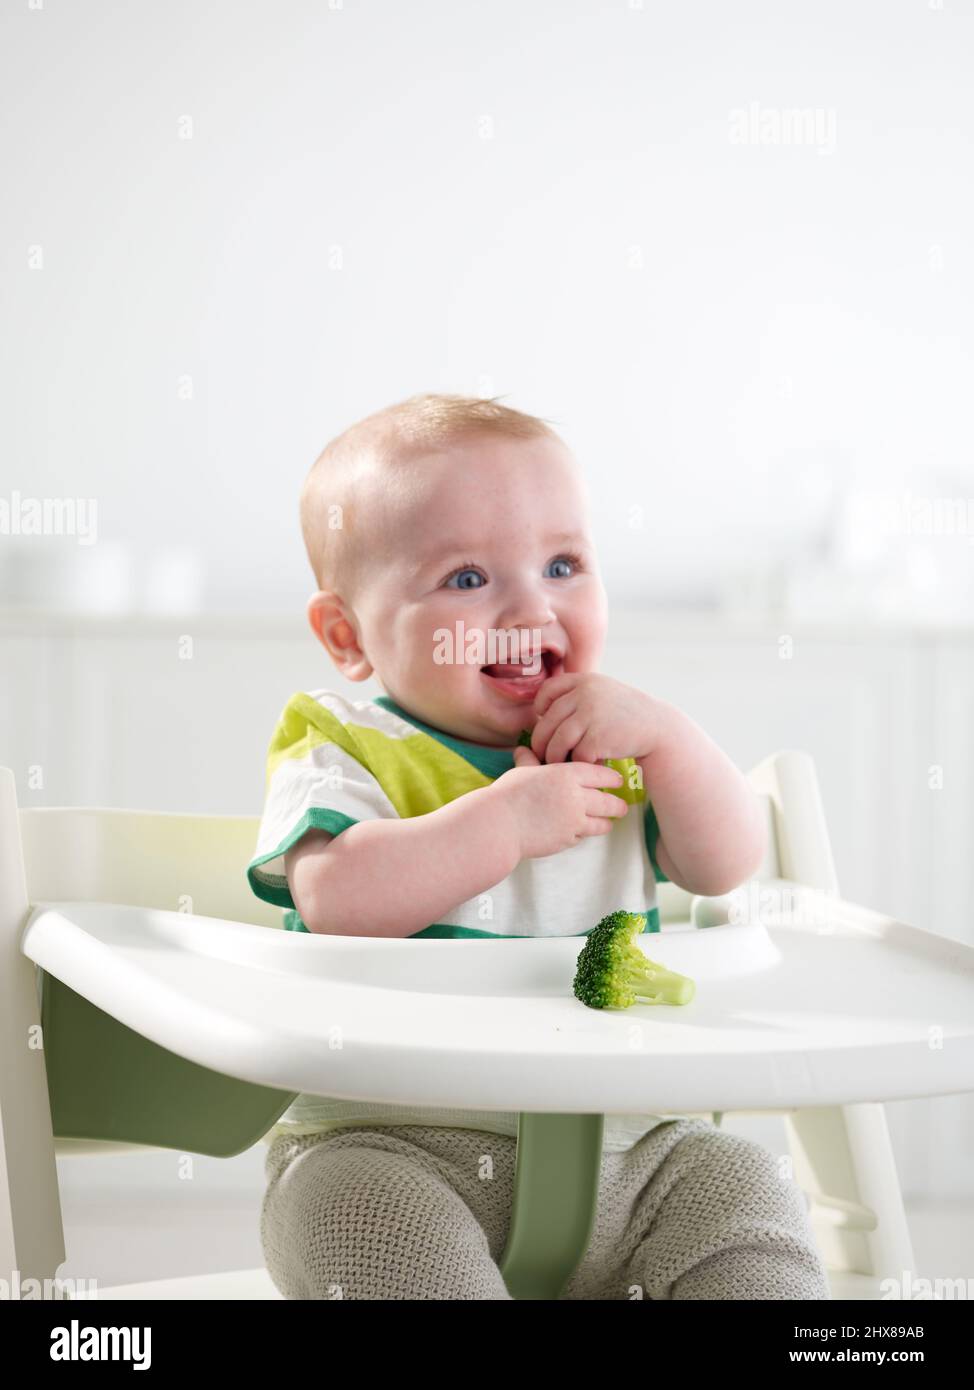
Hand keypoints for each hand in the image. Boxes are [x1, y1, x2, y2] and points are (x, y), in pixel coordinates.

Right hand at [491, 743, 628, 859]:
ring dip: (606, 822)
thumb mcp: (522, 772)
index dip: (612, 778)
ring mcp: (574, 821)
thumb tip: (524, 749)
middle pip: (609, 802)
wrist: (499, 825)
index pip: (601, 775)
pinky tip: (582, 831)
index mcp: (567, 775)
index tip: (617, 780)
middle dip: (618, 805)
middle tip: (622, 806)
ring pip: (602, 823)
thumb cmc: (507, 794)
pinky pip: (583, 836)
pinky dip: (584, 833)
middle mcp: (576, 798)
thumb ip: (530, 761)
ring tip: (609, 822)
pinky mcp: (567, 840)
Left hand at [525, 672, 660, 765]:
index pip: (548, 690)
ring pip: (557, 742)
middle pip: (547, 721)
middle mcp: (585, 693)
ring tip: (559, 763)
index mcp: (585, 680)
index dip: (540, 707)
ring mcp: (591, 714)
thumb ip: (578, 694)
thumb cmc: (627, 715)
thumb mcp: (603, 693)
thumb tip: (541, 710)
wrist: (659, 729)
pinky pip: (575, 755)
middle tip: (544, 753)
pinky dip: (578, 764)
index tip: (544, 720)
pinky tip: (586, 764)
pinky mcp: (597, 738)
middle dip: (542, 741)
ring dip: (554, 757)